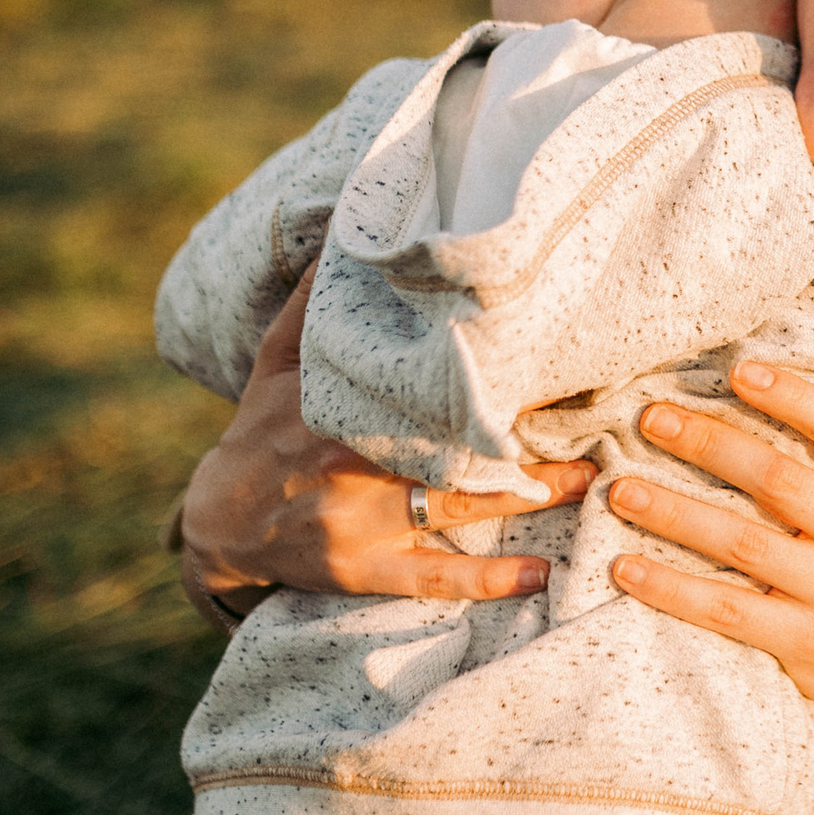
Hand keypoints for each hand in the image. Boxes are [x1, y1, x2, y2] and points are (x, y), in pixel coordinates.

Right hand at [176, 260, 594, 613]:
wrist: (215, 522)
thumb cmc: (260, 429)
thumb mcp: (278, 360)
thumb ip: (313, 303)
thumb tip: (343, 232)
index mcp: (340, 404)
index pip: (423, 386)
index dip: (486, 374)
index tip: (547, 357)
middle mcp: (352, 461)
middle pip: (452, 443)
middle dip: (524, 433)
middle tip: (598, 420)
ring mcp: (358, 521)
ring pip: (457, 505)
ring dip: (527, 496)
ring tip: (589, 481)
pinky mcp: (361, 571)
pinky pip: (433, 578)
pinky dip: (488, 582)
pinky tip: (542, 577)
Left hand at [606, 360, 813, 740]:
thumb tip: (747, 395)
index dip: (794, 395)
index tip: (738, 370)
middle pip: (779, 479)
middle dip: (708, 443)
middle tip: (650, 419)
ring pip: (742, 543)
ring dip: (673, 513)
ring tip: (620, 490)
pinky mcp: (803, 640)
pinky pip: (725, 609)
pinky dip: (670, 587)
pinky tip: (626, 568)